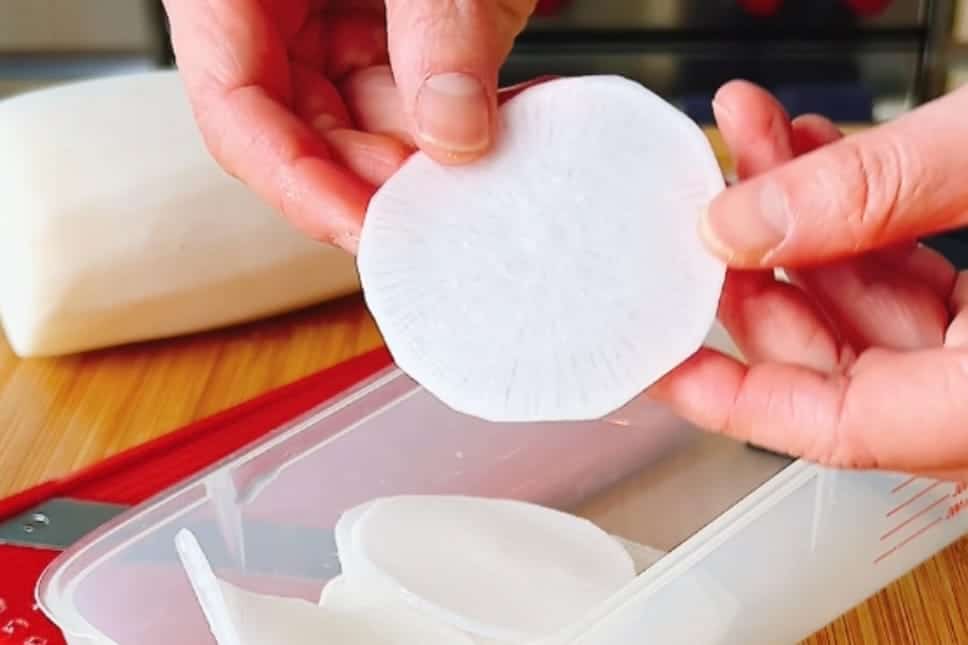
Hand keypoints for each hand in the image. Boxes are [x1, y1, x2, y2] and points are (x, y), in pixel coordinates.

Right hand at [161, 0, 537, 252]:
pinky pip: (399, 81)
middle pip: (299, 122)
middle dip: (374, 175)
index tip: (365, 228)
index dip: (295, 180)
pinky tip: (493, 121)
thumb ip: (439, 24)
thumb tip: (456, 133)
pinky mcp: (377, 12)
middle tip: (443, 209)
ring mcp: (323, 6)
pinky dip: (447, 110)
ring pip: (356, 113)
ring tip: (482, 166)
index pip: (233, 103)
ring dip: (420, 150)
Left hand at [650, 80, 967, 480]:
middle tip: (711, 199)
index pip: (831, 429)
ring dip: (806, 221)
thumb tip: (739, 223)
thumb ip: (874, 192)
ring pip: (869, 308)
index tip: (653, 360)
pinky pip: (915, 285)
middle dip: (759, 262)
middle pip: (833, 356)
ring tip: (760, 142)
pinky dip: (863, 224)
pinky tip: (821, 162)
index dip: (724, 396)